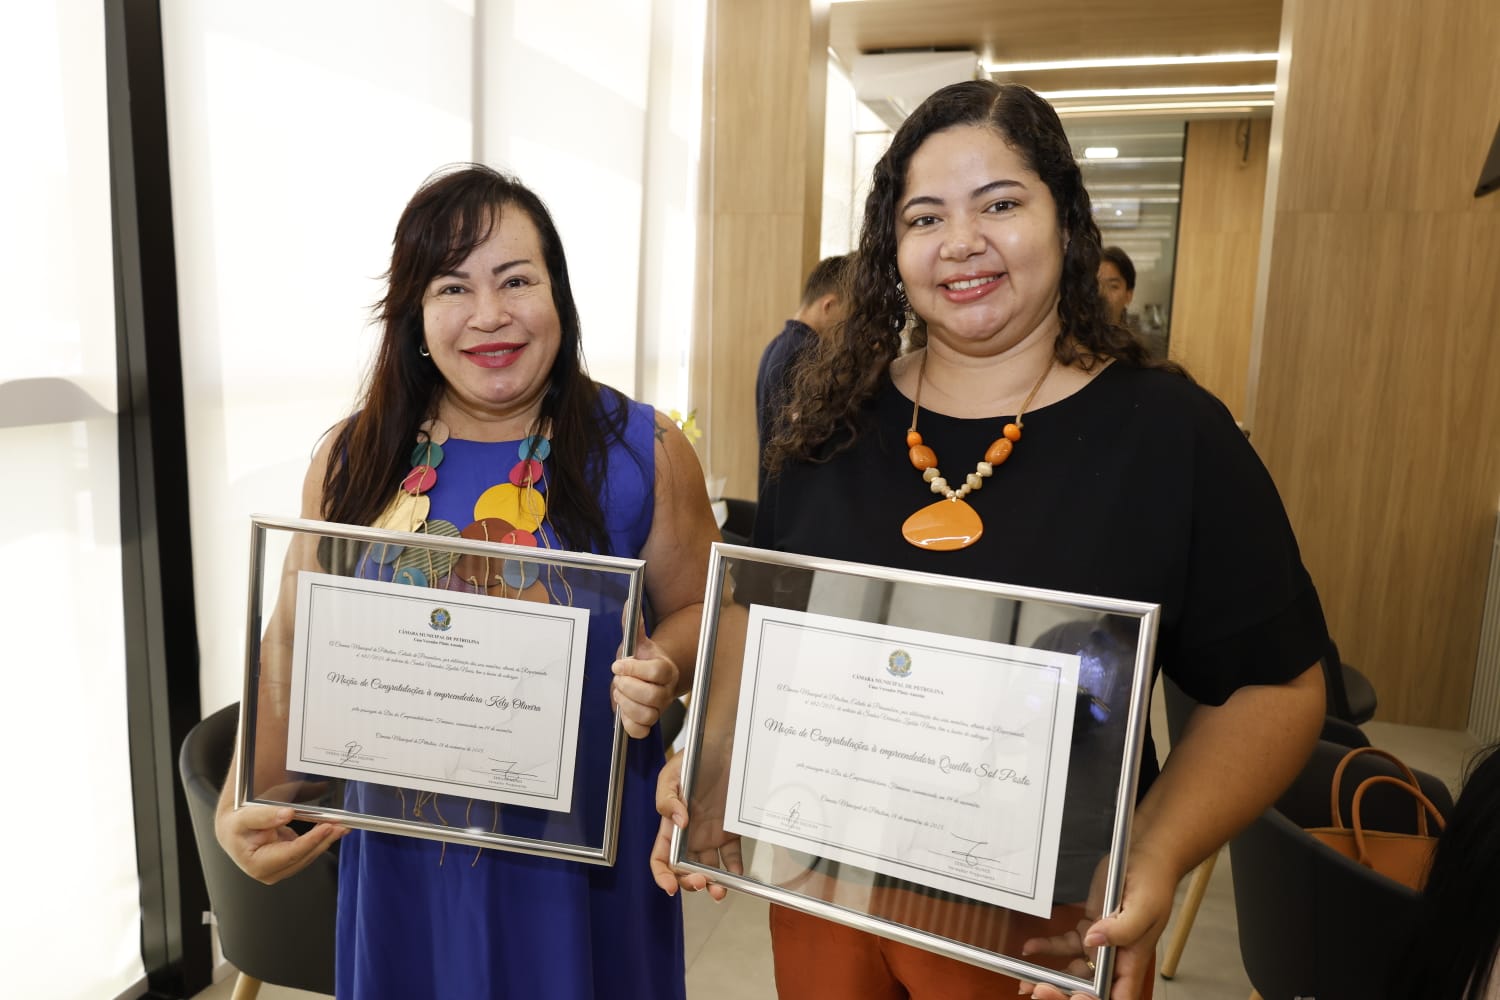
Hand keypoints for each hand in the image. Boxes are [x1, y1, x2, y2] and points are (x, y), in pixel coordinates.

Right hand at [215, 799, 346, 884]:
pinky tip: (331, 830)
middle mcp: (270, 872)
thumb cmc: (237, 825)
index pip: (291, 853)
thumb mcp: (245, 817)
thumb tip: (286, 814)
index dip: (311, 840)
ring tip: (341, 826)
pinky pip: (308, 851)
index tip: (326, 827)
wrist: (233, 830)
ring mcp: (281, 869)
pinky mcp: (288, 861)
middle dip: (324, 840)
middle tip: (340, 825)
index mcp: (257, 864)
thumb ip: (265, 816)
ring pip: (309, 855)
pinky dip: (320, 840)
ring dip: (326, 840)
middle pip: (304, 856)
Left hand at [612, 628, 679, 739]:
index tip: (618, 664)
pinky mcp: (649, 722)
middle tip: (619, 679)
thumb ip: (633, 625)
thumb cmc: (642, 659)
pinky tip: (623, 709)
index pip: (656, 672)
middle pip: (652, 696)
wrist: (647, 676)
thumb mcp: (637, 642)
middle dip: (628, 687)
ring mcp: (659, 709)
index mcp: (666, 670)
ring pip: (648, 715)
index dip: (634, 669)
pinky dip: (628, 723)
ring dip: (626, 704)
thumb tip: (628, 605)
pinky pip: (641, 731)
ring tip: (620, 693)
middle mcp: (666, 691)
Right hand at [650, 749, 741, 899]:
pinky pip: (732, 858)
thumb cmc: (696, 757)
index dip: (662, 875)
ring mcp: (710, 835)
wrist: (727, 745)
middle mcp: (689, 835)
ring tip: (720, 890)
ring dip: (713, 884)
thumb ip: (668, 800)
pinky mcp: (730, 832)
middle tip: (701, 881)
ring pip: (709, 869)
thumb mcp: (673, 773)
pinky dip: (734, 871)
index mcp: (670, 825)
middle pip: (685, 870)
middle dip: (690, 882)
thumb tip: (679, 823)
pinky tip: (737, 876)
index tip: (671, 887)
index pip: (661, 858)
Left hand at [1018, 848, 1176, 999]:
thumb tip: (1093, 942)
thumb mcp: (1143, 905)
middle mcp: (1116, 957)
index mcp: (1133, 959)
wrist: (1145, 855)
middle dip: (1065, 994)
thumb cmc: (1152, 881)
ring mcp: (1101, 944)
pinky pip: (1066, 945)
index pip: (1117, 995)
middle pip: (1091, 989)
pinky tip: (1030, 948)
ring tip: (1026, 983)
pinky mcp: (1088, 928)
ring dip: (1052, 979)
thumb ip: (1122, 929)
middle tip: (1037, 991)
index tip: (1073, 998)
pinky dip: (1047, 948)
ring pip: (1075, 972)